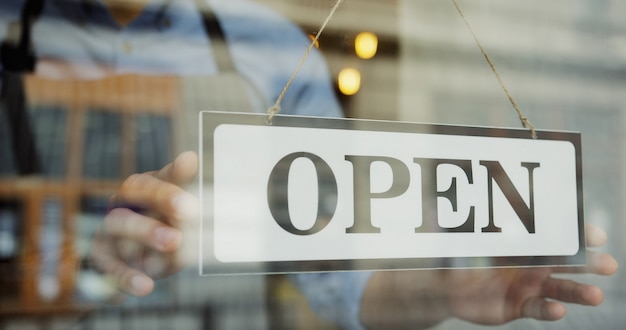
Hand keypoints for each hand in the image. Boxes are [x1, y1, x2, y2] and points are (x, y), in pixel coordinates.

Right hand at [87, 151, 198, 296]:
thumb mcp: (180, 215)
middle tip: (190, 209)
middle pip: (133, 193)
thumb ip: (185, 194)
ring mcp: (109, 231)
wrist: (142, 264)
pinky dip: (127, 277)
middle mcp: (122, 204)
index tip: (190, 165)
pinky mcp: (102, 259)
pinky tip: (145, 286)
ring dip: (147, 232)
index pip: (154, 176)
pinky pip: (111, 267)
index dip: (173, 173)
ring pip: (120, 224)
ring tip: (174, 241)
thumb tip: (190, 158)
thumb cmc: (166, 229)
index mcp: (143, 188)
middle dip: (163, 199)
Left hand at [360, 224, 617, 328]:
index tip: (595, 235)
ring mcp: (527, 285)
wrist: (443, 286)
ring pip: (559, 288)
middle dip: (589, 262)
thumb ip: (461, 222)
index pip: (554, 234)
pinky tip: (559, 311)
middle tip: (608, 264)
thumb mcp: (458, 236)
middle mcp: (532, 262)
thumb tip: (444, 201)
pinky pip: (538, 309)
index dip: (576, 234)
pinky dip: (549, 311)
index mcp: (525, 241)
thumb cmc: (454, 253)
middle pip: (567, 262)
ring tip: (595, 294)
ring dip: (579, 291)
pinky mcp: (519, 305)